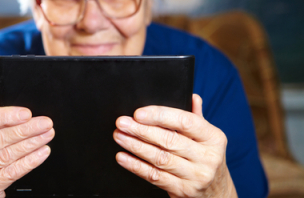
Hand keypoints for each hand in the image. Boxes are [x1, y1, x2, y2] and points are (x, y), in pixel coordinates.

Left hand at [113, 94, 237, 197]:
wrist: (217, 192)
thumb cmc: (206, 158)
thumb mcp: (207, 138)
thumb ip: (197, 118)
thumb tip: (191, 96)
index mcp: (214, 138)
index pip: (185, 121)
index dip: (160, 116)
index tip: (138, 113)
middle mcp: (208, 157)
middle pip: (169, 140)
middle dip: (141, 130)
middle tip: (122, 123)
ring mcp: (196, 176)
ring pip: (160, 158)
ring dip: (135, 146)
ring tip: (119, 136)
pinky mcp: (183, 191)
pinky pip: (155, 176)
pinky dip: (136, 166)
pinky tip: (123, 157)